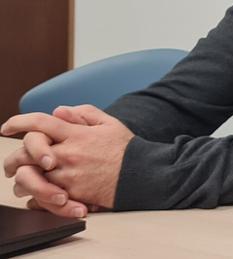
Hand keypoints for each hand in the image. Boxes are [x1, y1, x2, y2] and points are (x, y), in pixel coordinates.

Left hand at [1, 105, 133, 214]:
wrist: (142, 176)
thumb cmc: (126, 149)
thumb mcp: (109, 124)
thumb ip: (83, 113)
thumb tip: (58, 111)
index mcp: (76, 135)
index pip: (40, 123)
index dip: (19, 122)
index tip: (6, 127)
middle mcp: (68, 154)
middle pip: (25, 153)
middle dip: (13, 158)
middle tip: (12, 164)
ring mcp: (67, 176)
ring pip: (28, 179)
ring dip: (23, 179)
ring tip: (26, 180)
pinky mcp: (71, 195)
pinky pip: (40, 199)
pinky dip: (35, 197)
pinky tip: (39, 194)